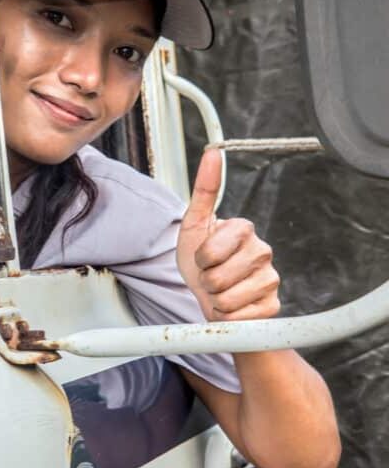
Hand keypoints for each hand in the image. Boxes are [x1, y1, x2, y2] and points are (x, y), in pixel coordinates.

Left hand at [176, 149, 280, 321]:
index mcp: (243, 228)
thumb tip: (213, 150)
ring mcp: (271, 278)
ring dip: (215, 300)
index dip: (199, 260)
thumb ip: (204, 190)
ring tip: (219, 291)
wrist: (208, 295)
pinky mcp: (274, 304)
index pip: (210, 252)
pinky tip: (233, 306)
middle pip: (218, 278)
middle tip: (209, 277)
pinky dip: (228, 317)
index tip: (201, 258)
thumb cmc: (198, 259)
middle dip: (205, 282)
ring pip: (229, 298)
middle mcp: (263, 250)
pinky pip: (242, 317)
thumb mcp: (193, 225)